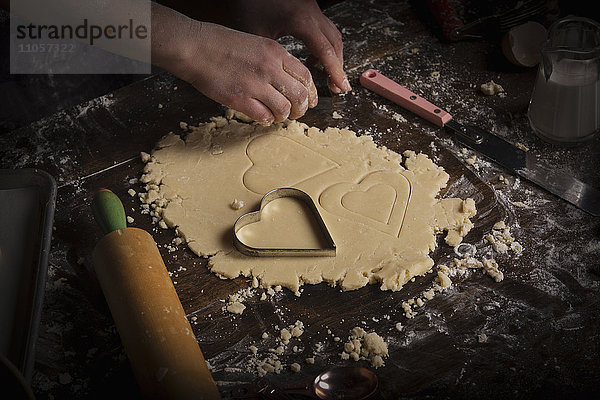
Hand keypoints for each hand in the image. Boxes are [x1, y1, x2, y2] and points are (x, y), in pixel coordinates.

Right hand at [172, 21, 317, 124]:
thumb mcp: (255, 43)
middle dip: (302, 109)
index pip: (306, 76)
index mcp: (275, 52)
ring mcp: (255, 85)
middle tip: (296, 113)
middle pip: (300, 95)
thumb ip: (273, 61)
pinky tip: (262, 117)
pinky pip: (264, 117)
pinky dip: (267, 120)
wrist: (193, 47)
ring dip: (283, 116)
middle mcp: (269, 68)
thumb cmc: (219, 44)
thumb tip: (286, 81)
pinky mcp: (240, 99)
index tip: (310, 101)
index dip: (311, 92)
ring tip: (277, 116)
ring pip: (285, 109)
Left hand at [228, 0, 349, 93]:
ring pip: (332, 36)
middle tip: (338, 88)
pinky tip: (312, 61)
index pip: (325, 51)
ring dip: (332, 57)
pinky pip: (324, 31)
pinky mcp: (309, 10)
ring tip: (328, 78)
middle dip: (338, 67)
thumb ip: (270, 57)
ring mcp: (312, 10)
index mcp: (301, 21)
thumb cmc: (250, 4)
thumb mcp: (256, 34)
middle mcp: (312, 14)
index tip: (342, 87)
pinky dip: (324, 47)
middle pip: (334, 44)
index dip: (335, 71)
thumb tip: (276, 82)